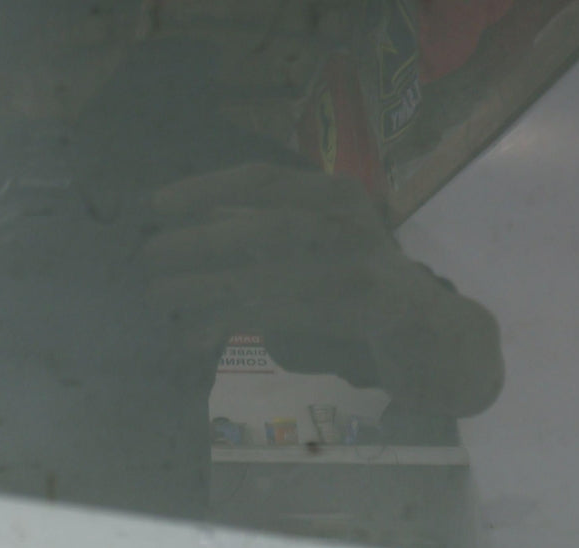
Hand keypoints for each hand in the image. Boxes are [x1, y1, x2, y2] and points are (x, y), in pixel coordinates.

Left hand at [143, 162, 502, 413]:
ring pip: (268, 275)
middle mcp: (349, 220)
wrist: (432, 335)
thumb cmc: (359, 284)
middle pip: (260, 226)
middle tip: (146, 258)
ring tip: (158, 296)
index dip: (204, 190)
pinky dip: (234, 324)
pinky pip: (284, 316)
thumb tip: (187, 230)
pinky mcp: (367, 309)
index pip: (262, 180)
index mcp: (334, 193)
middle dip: (197, 242)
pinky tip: (194, 336)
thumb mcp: (316, 244)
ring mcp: (362, 264)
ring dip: (204, 287)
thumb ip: (263, 233)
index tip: (154, 204)